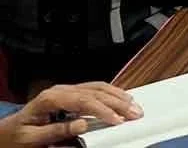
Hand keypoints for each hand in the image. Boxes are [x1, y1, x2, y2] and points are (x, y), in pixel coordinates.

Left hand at [0, 83, 141, 147]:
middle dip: (117, 102)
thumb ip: (57, 132)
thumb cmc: (17, 137)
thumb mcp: (32, 139)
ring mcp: (67, 90)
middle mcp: (61, 90)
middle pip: (95, 91)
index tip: (118, 120)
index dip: (103, 110)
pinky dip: (111, 93)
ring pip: (98, 87)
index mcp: (50, 98)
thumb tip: (83, 125)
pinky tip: (122, 98)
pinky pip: (95, 89)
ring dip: (118, 96)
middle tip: (135, 113)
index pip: (84, 100)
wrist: (7, 133)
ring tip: (134, 106)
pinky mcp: (71, 94)